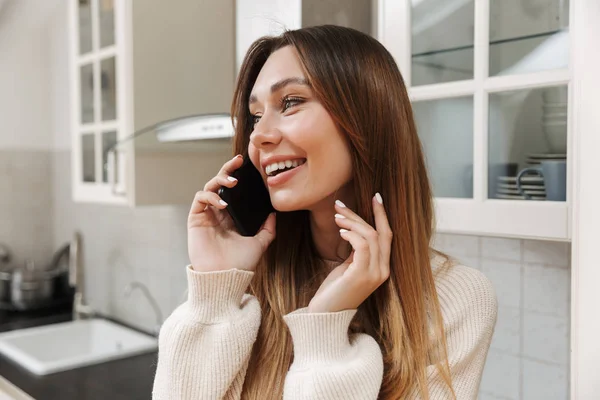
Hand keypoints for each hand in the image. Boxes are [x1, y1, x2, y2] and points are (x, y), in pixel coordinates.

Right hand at [187, 155, 275, 272]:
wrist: (225, 278)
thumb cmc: (241, 264)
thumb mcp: (260, 244)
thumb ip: (267, 230)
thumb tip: (275, 214)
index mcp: (231, 218)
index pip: (233, 191)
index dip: (238, 177)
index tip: (247, 165)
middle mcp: (218, 214)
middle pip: (220, 184)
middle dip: (227, 170)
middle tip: (238, 161)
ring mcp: (206, 216)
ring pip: (209, 188)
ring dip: (220, 180)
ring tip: (233, 183)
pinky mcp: (196, 219)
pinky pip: (200, 199)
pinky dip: (211, 196)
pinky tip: (223, 203)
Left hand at [307, 193, 391, 312]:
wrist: (325, 316)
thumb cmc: (333, 291)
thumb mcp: (348, 267)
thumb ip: (357, 252)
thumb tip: (354, 231)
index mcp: (382, 268)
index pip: (388, 236)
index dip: (382, 215)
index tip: (375, 196)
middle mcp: (382, 271)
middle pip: (380, 233)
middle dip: (362, 214)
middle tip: (340, 203)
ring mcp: (374, 274)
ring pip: (371, 236)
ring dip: (352, 222)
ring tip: (336, 216)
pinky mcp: (362, 275)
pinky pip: (362, 246)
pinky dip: (351, 234)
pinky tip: (340, 231)